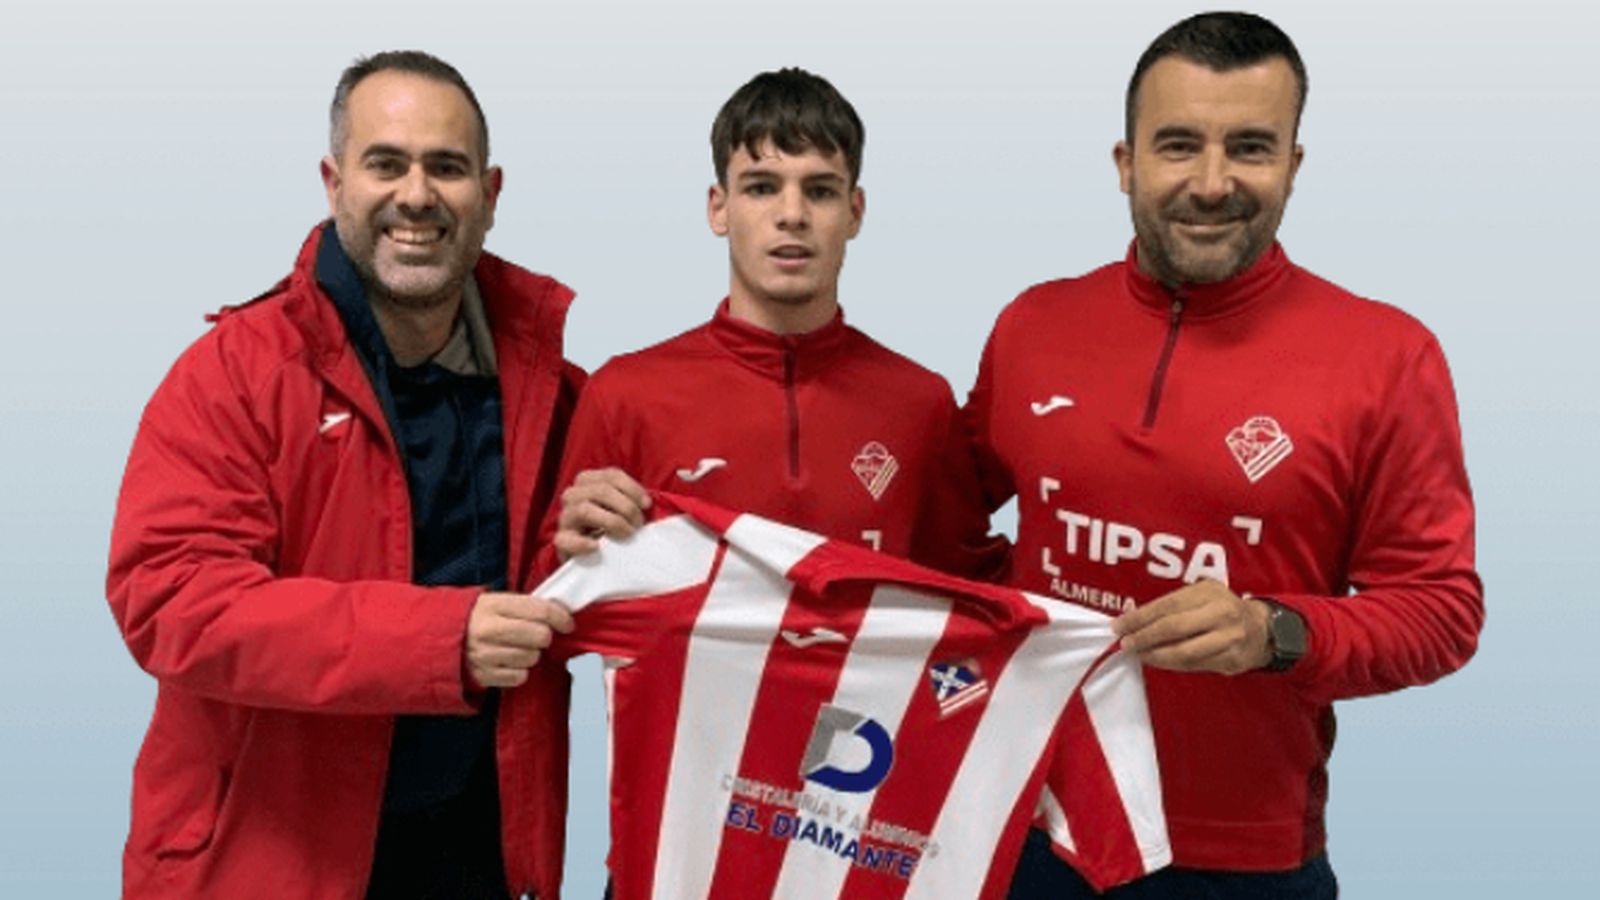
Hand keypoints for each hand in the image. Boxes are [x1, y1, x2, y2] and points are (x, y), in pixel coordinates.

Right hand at [464, 592, 574, 688]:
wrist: (436, 639)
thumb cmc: (472, 619)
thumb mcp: (493, 601)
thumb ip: (524, 605)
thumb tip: (558, 612)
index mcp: (493, 605)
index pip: (540, 610)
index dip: (561, 617)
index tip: (567, 623)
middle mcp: (488, 630)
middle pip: (540, 636)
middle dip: (544, 636)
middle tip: (536, 635)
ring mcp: (485, 655)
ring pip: (532, 657)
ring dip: (531, 654)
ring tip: (516, 647)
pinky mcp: (483, 676)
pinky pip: (520, 677)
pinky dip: (519, 671)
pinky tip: (508, 661)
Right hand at [554, 467, 650, 559]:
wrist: (590, 554)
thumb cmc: (610, 526)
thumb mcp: (620, 507)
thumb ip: (631, 500)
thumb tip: (648, 503)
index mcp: (587, 481)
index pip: (611, 475)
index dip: (633, 489)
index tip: (647, 505)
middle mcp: (573, 494)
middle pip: (601, 490)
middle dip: (626, 507)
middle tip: (638, 524)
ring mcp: (565, 517)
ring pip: (584, 510)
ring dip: (612, 521)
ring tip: (627, 533)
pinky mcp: (561, 540)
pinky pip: (565, 539)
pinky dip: (582, 543)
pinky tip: (597, 546)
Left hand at [1111, 580, 1271, 674]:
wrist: (1263, 629)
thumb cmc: (1221, 611)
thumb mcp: (1201, 597)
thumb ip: (1172, 606)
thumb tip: (1133, 620)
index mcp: (1208, 592)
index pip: (1166, 605)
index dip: (1139, 617)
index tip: (1119, 626)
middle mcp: (1221, 612)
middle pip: (1173, 627)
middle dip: (1144, 637)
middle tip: (1126, 644)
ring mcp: (1228, 636)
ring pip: (1183, 651)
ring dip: (1155, 656)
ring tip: (1140, 655)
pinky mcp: (1231, 658)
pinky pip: (1194, 665)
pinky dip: (1172, 665)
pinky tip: (1159, 661)